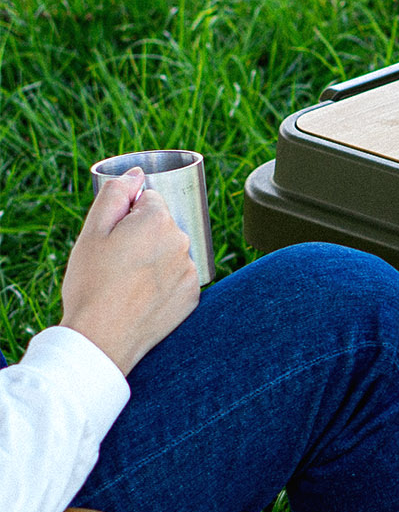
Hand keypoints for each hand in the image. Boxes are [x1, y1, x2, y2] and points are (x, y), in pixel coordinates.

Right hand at [59, 170, 199, 375]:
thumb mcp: (93, 232)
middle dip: (141, 236)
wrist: (102, 337)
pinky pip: (178, 278)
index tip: (112, 237)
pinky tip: (142, 296)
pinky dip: (163, 282)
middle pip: (162, 226)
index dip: (126, 216)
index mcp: (158, 220)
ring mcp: (191, 270)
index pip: (149, 200)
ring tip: (127, 281)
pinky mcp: (194, 295)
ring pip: (170, 252)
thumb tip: (138, 174)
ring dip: (154, 259)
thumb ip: (116, 195)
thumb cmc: (92, 282)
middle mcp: (183, 242)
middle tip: (116, 262)